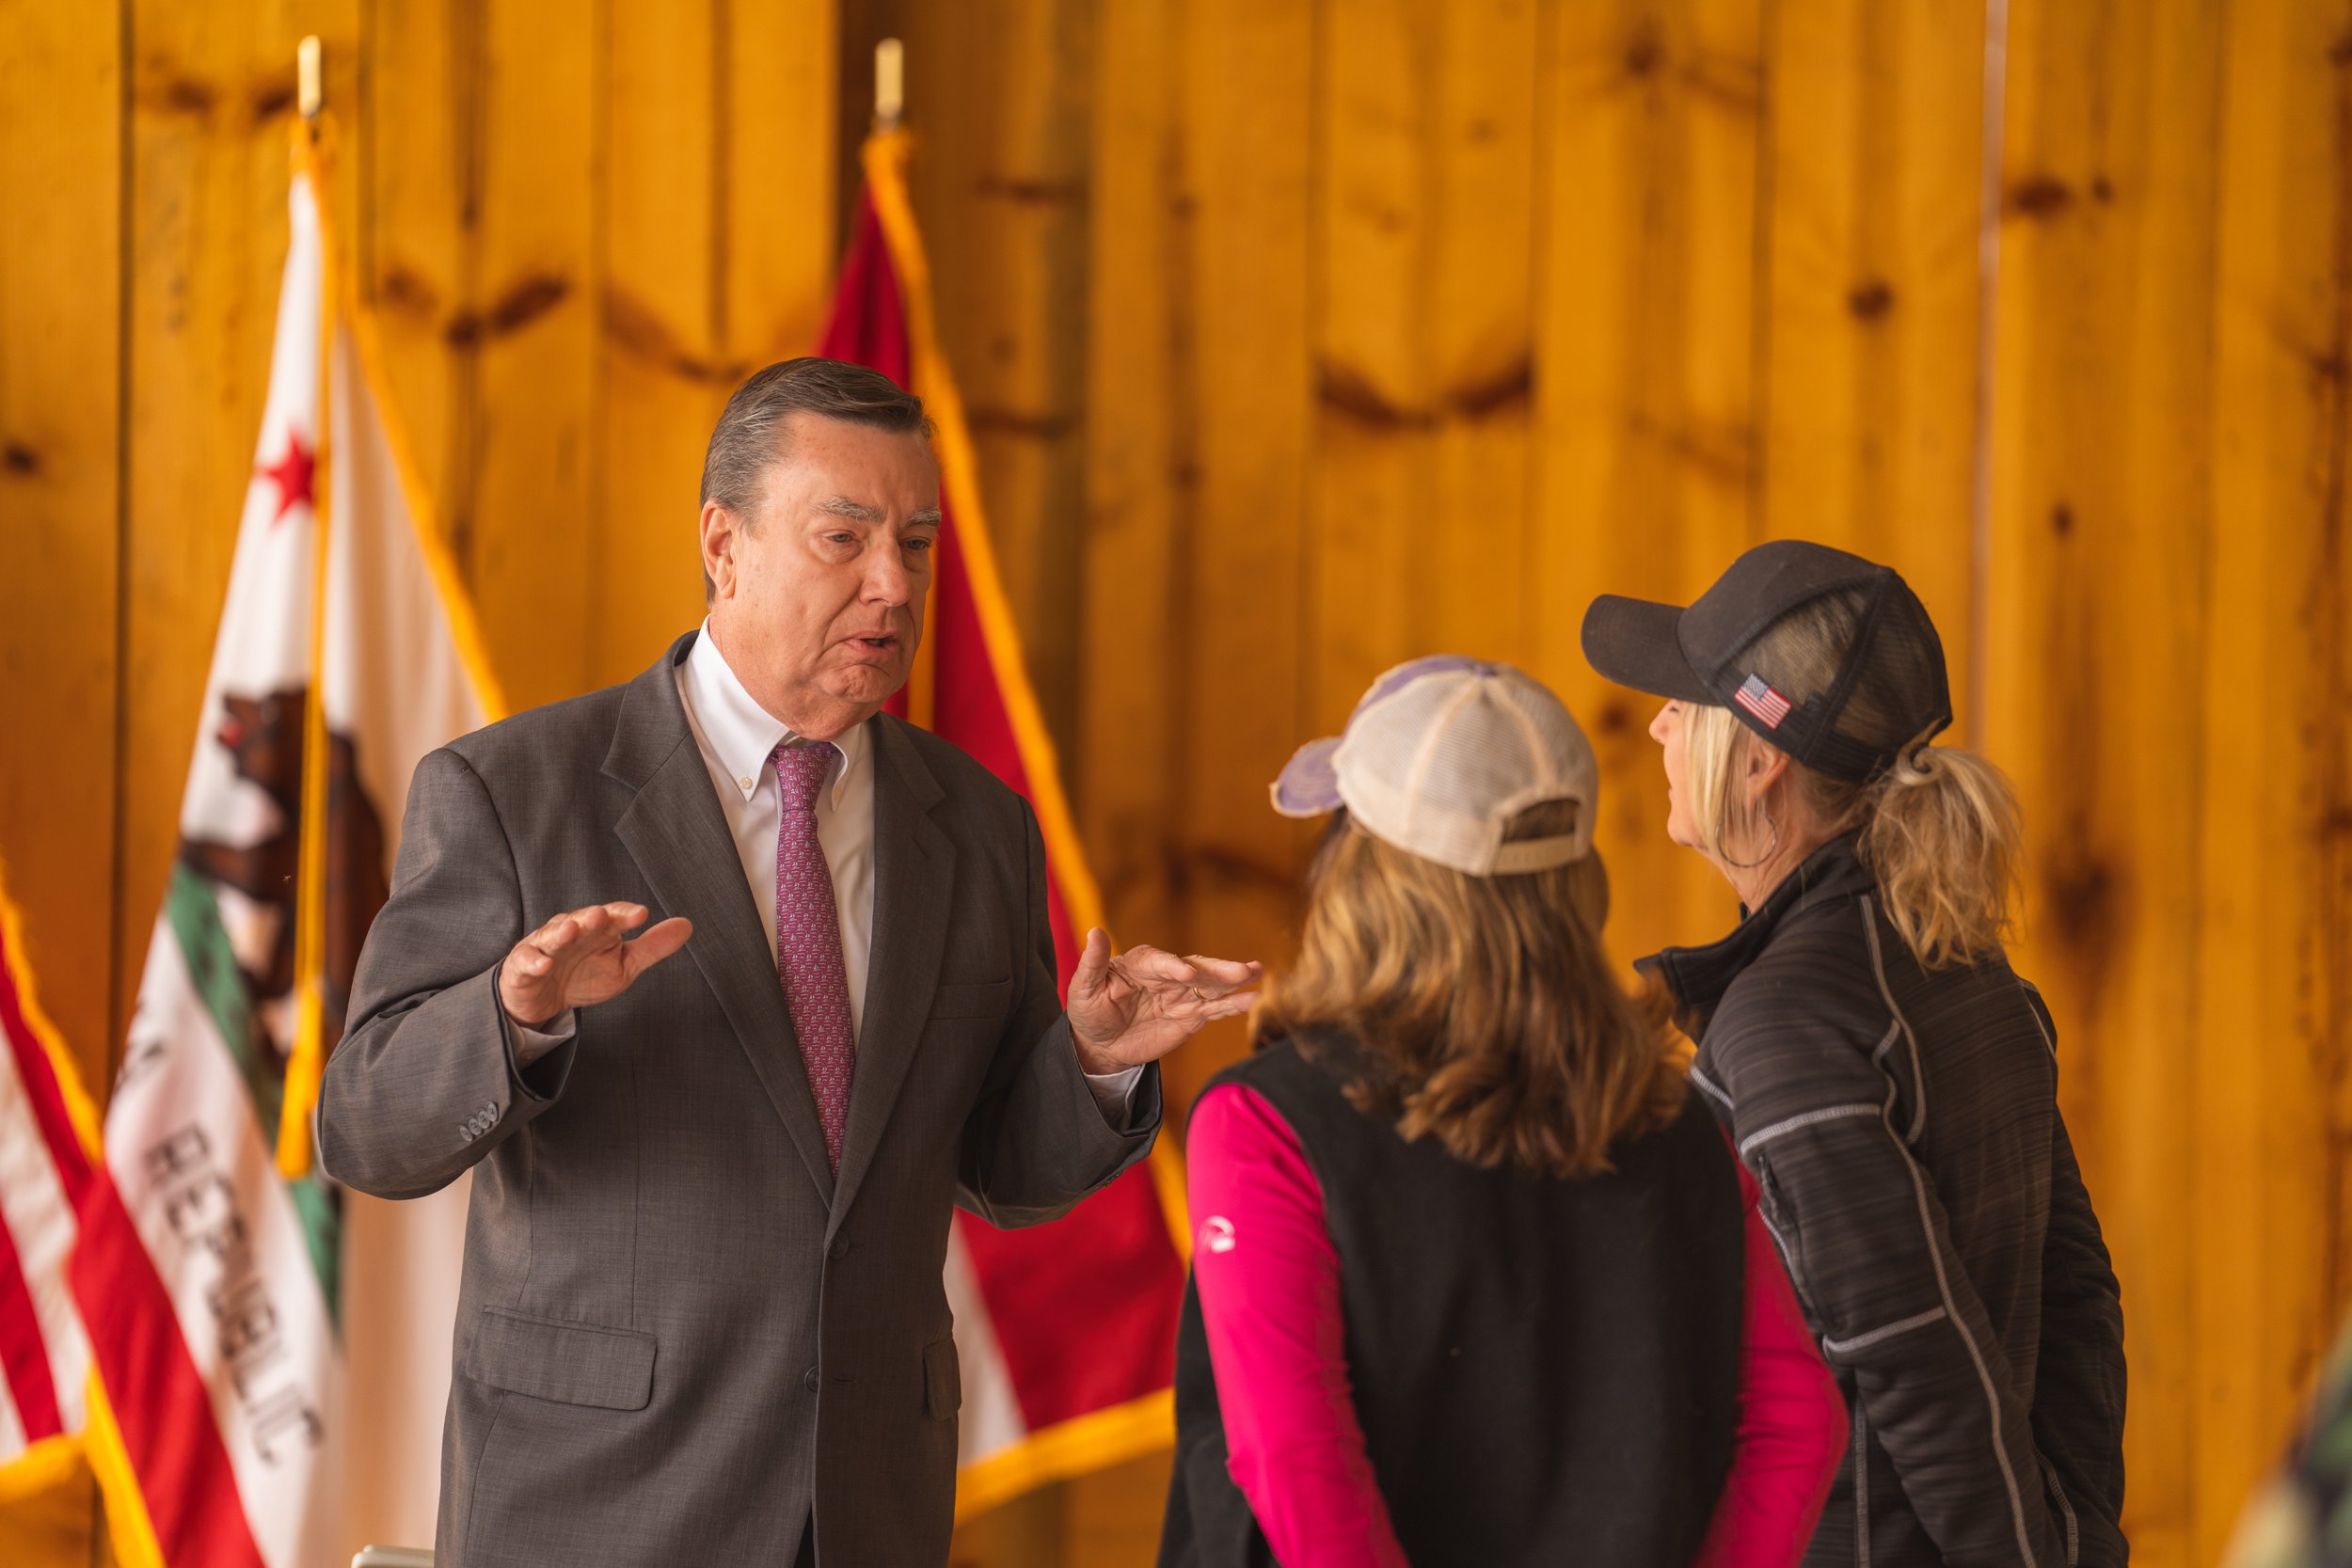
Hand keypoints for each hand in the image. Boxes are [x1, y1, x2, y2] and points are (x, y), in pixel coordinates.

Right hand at [498, 901, 692, 1027]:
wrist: (545, 1000)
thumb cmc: (585, 975)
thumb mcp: (624, 965)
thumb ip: (652, 947)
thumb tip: (688, 926)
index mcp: (598, 929)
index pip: (613, 916)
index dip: (625, 915)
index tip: (641, 915)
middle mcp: (572, 931)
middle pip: (582, 920)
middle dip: (591, 917)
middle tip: (601, 916)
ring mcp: (545, 946)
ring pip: (552, 935)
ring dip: (561, 932)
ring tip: (572, 930)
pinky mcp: (523, 965)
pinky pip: (528, 961)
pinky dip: (535, 963)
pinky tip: (545, 965)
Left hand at [1065, 928, 1260, 1074]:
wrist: (1101, 1044)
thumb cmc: (1089, 1010)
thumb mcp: (1083, 989)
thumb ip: (1092, 962)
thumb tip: (1095, 931)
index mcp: (1140, 963)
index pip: (1160, 962)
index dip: (1173, 966)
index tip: (1187, 974)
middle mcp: (1166, 974)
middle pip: (1196, 967)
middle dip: (1218, 969)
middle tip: (1242, 970)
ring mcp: (1181, 994)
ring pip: (1212, 985)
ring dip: (1234, 980)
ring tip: (1256, 972)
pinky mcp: (1191, 1015)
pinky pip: (1215, 1008)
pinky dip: (1233, 1004)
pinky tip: (1252, 999)